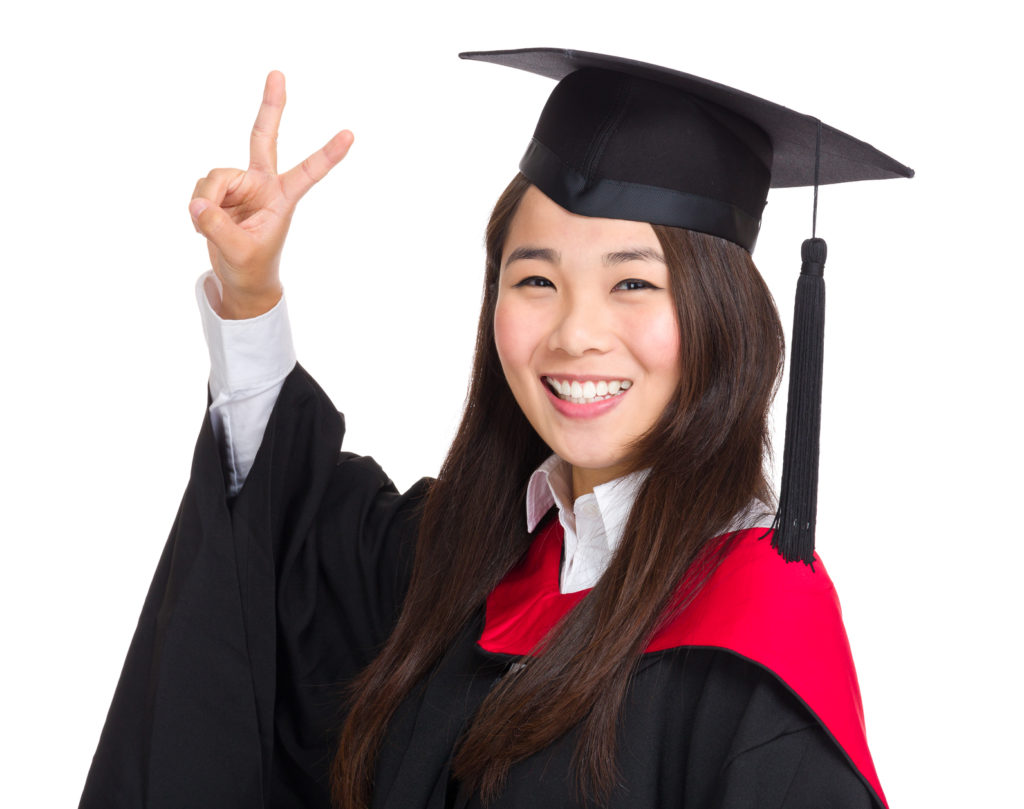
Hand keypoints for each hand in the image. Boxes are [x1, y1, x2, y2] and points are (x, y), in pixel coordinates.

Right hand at [189, 71, 353, 318]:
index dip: (328, 155)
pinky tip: (203, 223)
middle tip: (278, 72)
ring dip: (206, 202)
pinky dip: (197, 207)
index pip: (308, 172)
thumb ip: (216, 226)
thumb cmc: (250, 267)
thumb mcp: (237, 252)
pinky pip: (200, 188)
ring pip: (213, 176)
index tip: (351, 134)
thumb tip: (197, 202)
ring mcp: (240, 184)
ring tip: (211, 228)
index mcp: (282, 198)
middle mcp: (263, 184)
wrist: (239, 279)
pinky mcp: (220, 190)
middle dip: (271, 107)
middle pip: (264, 137)